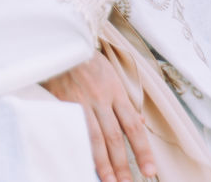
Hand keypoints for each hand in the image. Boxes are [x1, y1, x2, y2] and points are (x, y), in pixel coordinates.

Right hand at [42, 50, 156, 181]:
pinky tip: (84, 161)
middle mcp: (99, 97)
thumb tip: (139, 125)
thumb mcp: (111, 75)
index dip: (142, 150)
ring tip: (109, 180)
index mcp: (115, 90)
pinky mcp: (61, 102)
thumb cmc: (86, 60)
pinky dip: (80, 146)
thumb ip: (123, 100)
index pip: (133, 126)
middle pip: (114, 137)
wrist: (60, 43)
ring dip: (102, 163)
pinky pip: (73, 129)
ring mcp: (79, 100)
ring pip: (93, 137)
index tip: (150, 170)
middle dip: (122, 164)